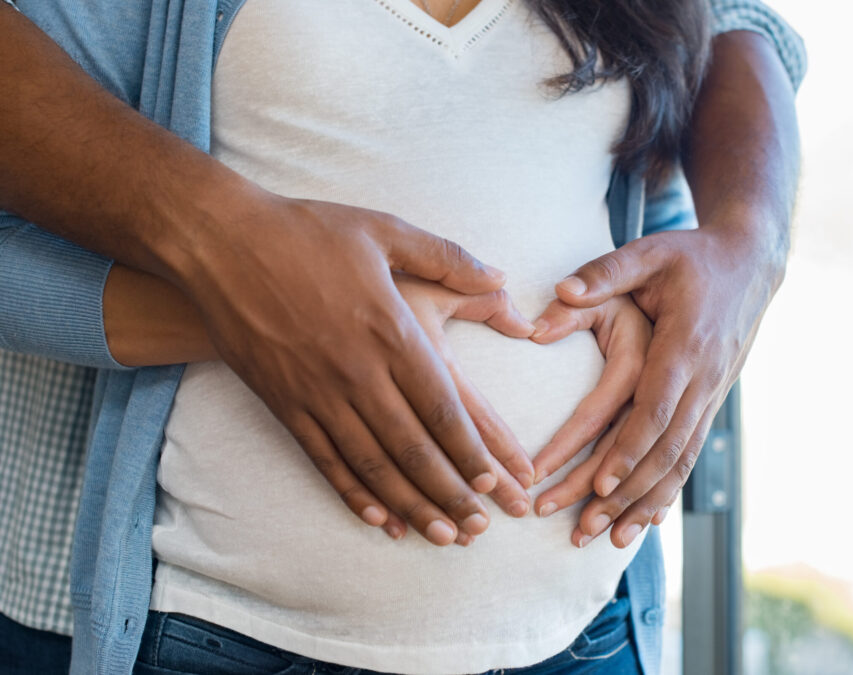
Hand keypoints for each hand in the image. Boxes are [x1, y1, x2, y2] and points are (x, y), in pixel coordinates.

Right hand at [177, 193, 532, 546]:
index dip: (471, 449)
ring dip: (410, 504)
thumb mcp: (385, 230)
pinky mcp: (283, 402)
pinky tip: (378, 518)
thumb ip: (449, 258)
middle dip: (451, 492)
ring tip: (441, 535)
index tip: (495, 480)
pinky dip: (352, 493)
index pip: (442, 406)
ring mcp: (317, 391)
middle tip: (479, 526)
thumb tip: (501, 278)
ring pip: (372, 463)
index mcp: (391, 330)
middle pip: (413, 447)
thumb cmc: (307, 232)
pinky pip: (323, 460)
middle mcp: (358, 370)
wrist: (219, 242)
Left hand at [547, 227, 783, 547]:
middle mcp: (703, 378)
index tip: (600, 484)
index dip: (629, 449)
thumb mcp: (649, 252)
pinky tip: (646, 522)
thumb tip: (558, 293)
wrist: (750, 263)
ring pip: (680, 461)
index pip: (657, 408)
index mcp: (685, 344)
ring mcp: (711, 394)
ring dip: (646, 504)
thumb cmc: (691, 256)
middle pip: (665, 449)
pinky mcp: (710, 402)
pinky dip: (667, 491)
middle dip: (626, 494)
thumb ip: (604, 273)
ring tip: (609, 540)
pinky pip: (689, 455)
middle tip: (584, 528)